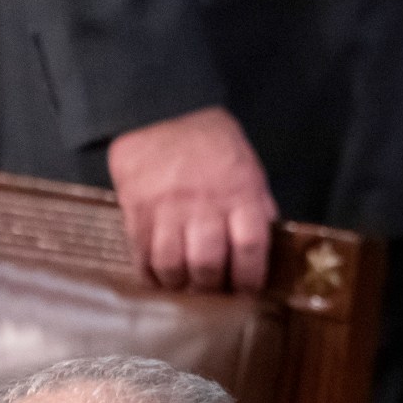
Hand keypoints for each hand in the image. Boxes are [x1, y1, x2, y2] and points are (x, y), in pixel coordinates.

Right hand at [105, 105, 276, 292]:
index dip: (249, 279)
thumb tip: (265, 253)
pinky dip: (151, 274)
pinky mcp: (137, 209)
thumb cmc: (215, 147)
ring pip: (172, 265)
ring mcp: (168, 208)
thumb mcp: (250, 172)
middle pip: (208, 264)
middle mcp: (205, 204)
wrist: (163, 112)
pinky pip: (141, 255)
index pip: (250, 249)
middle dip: (211, 287)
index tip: (246, 291)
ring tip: (185, 284)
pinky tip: (159, 276)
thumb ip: (258, 211)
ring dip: (180, 284)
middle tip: (212, 289)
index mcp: (240, 194)